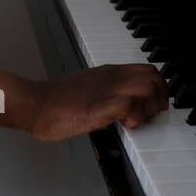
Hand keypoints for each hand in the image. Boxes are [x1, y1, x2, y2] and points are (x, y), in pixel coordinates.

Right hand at [29, 64, 169, 141]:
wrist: (36, 104)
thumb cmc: (56, 101)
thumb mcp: (89, 88)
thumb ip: (107, 91)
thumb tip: (121, 102)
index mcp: (110, 72)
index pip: (149, 70)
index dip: (159, 87)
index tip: (155, 104)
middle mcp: (112, 78)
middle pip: (154, 77)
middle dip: (160, 98)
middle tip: (150, 114)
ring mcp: (106, 92)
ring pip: (146, 87)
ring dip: (149, 107)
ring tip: (138, 120)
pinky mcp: (98, 108)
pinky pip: (127, 104)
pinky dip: (135, 116)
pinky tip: (127, 125)